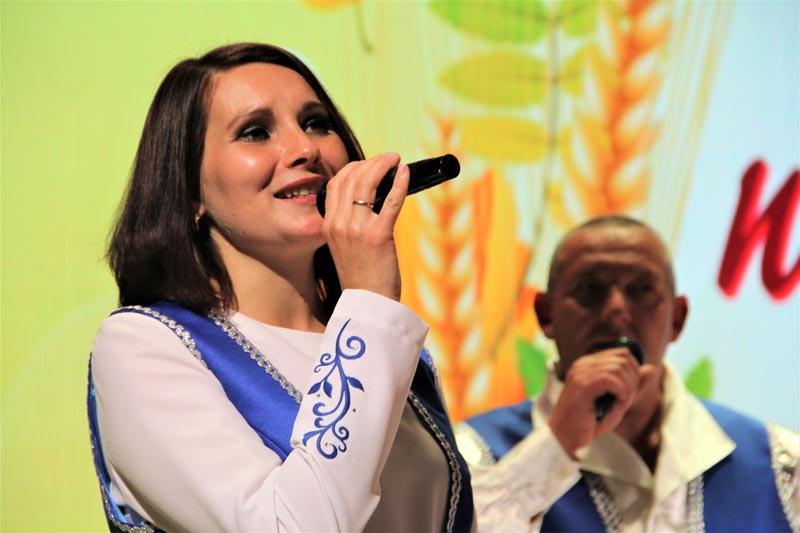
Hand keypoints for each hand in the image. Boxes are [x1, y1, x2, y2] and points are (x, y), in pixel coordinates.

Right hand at [321, 153, 409, 300]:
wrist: (368, 304)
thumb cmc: (363, 276)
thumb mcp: (345, 246)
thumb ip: (350, 223)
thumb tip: (372, 198)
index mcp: (328, 225)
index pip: (336, 184)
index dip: (354, 168)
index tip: (370, 165)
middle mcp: (339, 224)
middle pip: (351, 178)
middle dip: (372, 162)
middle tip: (388, 159)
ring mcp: (357, 229)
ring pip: (367, 183)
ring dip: (384, 165)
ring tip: (396, 160)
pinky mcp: (378, 236)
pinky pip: (390, 201)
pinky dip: (399, 183)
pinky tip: (406, 173)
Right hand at [548, 348, 657, 457]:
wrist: (564, 438)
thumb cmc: (589, 422)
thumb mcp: (618, 402)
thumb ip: (634, 385)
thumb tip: (652, 368)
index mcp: (590, 364)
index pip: (623, 354)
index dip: (634, 373)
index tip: (628, 394)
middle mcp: (584, 363)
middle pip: (624, 358)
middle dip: (633, 381)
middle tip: (624, 401)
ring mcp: (581, 372)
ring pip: (620, 367)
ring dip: (628, 389)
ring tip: (619, 405)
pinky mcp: (582, 384)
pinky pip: (612, 379)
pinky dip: (622, 393)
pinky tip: (616, 405)